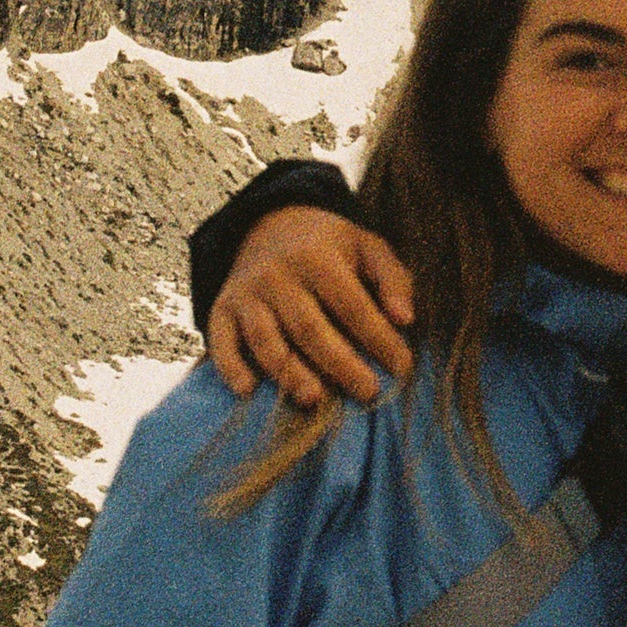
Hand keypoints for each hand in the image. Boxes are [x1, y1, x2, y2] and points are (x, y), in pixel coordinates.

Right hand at [208, 205, 418, 407]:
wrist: (268, 226)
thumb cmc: (328, 247)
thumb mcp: (366, 247)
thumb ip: (392, 279)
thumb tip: (405, 319)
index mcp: (317, 257)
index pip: (352, 304)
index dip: (378, 337)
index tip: (403, 367)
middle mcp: (277, 274)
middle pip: (308, 326)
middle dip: (340, 363)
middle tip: (367, 392)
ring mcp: (246, 293)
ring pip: (265, 337)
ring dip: (288, 371)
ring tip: (314, 399)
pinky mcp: (222, 308)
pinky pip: (221, 340)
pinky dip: (230, 367)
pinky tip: (248, 391)